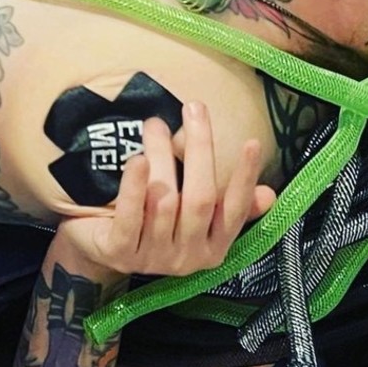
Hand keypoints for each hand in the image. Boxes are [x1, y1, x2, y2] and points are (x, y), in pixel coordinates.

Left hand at [57, 103, 275, 278]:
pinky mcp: (121, 253)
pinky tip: (137, 159)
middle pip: (200, 199)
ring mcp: (154, 258)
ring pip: (164, 201)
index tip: (252, 141)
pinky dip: (134, 187)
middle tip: (193, 108)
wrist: (99, 247)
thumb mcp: (193, 213)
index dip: (244, 178)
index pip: (235, 211)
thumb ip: (229, 205)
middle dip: (199, 149)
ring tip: (154, 125)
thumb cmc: (153, 221)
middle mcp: (188, 257)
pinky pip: (131, 217)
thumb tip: (269, 194)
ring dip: (161, 156)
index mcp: (213, 248)